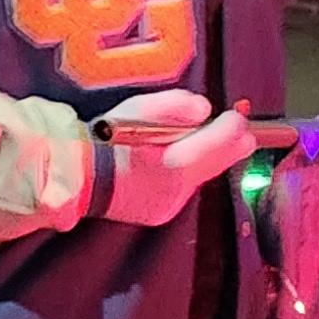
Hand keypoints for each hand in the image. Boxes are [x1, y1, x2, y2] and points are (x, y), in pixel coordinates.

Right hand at [93, 91, 255, 227]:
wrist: (76, 178)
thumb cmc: (101, 142)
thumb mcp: (135, 110)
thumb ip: (174, 105)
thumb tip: (203, 109)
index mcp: (174, 163)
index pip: (221, 141)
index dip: (234, 125)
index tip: (236, 115)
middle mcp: (177, 188)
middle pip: (218, 164)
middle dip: (231, 145)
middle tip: (242, 132)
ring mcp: (169, 203)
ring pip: (201, 177)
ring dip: (207, 160)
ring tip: (207, 143)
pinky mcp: (161, 212)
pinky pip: (184, 189)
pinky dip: (187, 175)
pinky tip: (177, 163)